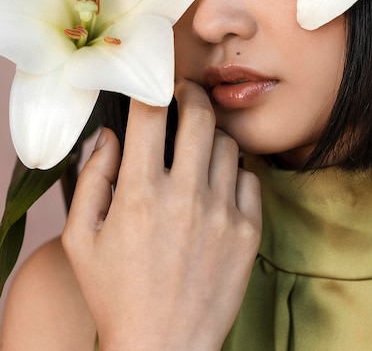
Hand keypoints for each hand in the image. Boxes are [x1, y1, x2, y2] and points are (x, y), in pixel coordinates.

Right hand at [62, 80, 261, 350]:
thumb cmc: (116, 294)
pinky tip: (218, 187)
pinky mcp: (248, 231)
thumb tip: (111, 135)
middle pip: (200, 116)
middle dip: (192, 94)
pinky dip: (235, 174)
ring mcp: (222, 213)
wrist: (164, 347)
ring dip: (212, 137)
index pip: (151, 115)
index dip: (152, 90)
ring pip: (228, 144)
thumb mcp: (82, 239)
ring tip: (198, 149)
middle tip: (186, 95)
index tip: (154, 86)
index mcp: (140, 194)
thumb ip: (93, 178)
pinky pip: (250, 178)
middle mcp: (185, 196)